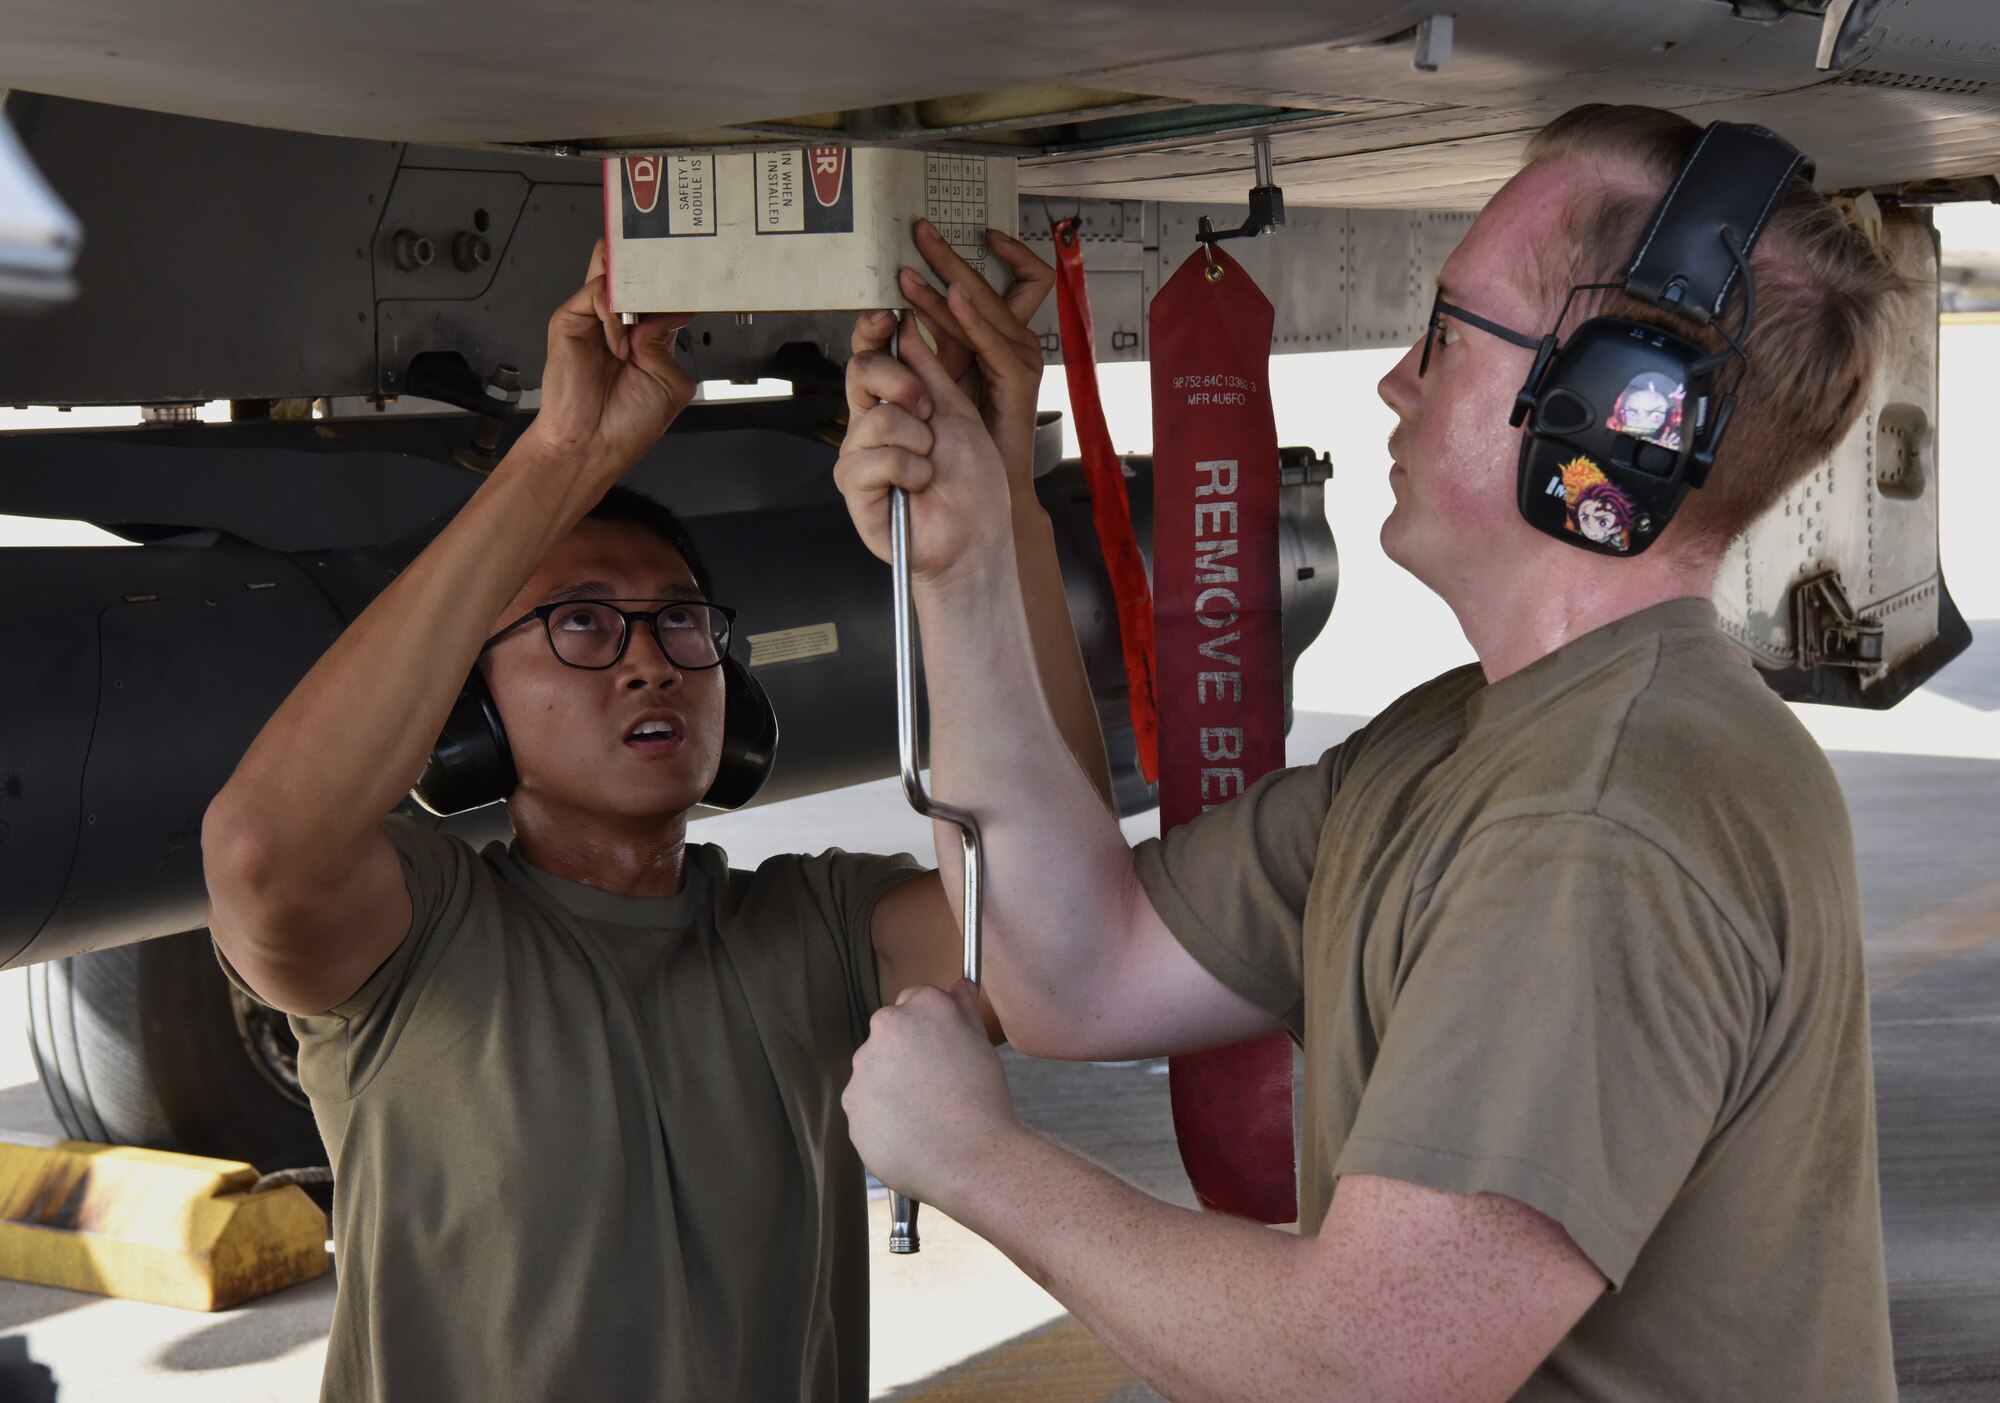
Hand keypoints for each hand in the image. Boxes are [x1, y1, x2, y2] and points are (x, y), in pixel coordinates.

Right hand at [519, 239, 696, 485]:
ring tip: (641, 324)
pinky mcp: (570, 321)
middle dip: (651, 266)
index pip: (662, 291)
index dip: (676, 282)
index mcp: (649, 335)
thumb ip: (668, 341)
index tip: (694, 278)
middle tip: (669, 272)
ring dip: (633, 292)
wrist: (592, 446)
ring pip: (612, 272)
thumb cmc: (627, 423)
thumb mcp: (669, 382)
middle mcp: (621, 322)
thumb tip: (672, 309)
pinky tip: (619, 347)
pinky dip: (613, 316)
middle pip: (632, 271)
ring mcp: (595, 319)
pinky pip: (594, 295)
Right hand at [834, 308, 1014, 583]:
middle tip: (928, 411)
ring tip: (932, 464)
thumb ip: (930, 369)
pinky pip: (872, 459)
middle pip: (860, 373)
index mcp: (896, 405)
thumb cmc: (973, 482)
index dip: (873, 332)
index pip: (870, 356)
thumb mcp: (957, 411)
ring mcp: (860, 456)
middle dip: (901, 383)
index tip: (888, 315)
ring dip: (916, 440)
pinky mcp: (856, 488)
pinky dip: (909, 470)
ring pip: (874, 418)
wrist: (978, 533)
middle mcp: (872, 427)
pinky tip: (920, 485)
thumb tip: (907, 325)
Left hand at [844, 981, 1023, 1208]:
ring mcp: (863, 1068)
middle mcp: (885, 1029)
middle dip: (906, 1055)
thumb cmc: (983, 1100)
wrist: (971, 1158)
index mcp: (921, 1007)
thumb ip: (963, 1010)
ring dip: (891, 1086)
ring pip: (874, 1072)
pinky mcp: (851, 1106)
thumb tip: (960, 985)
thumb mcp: (981, 1045)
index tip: (941, 1050)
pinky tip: (910, 1133)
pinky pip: (866, 1107)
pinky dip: (882, 1117)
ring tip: (924, 1115)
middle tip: (936, 1085)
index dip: (929, 1027)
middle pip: (890, 1035)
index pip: (914, 999)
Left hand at [887, 220, 1054, 497]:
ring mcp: (1022, 357)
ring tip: (913, 269)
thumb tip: (906, 306)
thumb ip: (933, 338)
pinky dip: (972, 316)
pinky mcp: (1017, 380)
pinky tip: (950, 298)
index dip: (1008, 250)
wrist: (986, 479)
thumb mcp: (944, 372)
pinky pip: (993, 339)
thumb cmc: (965, 430)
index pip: (1021, 275)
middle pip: (1003, 278)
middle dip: (956, 254)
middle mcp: (1018, 339)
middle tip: (921, 231)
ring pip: (991, 303)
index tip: (977, 229)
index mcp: (1004, 334)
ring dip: (951, 279)